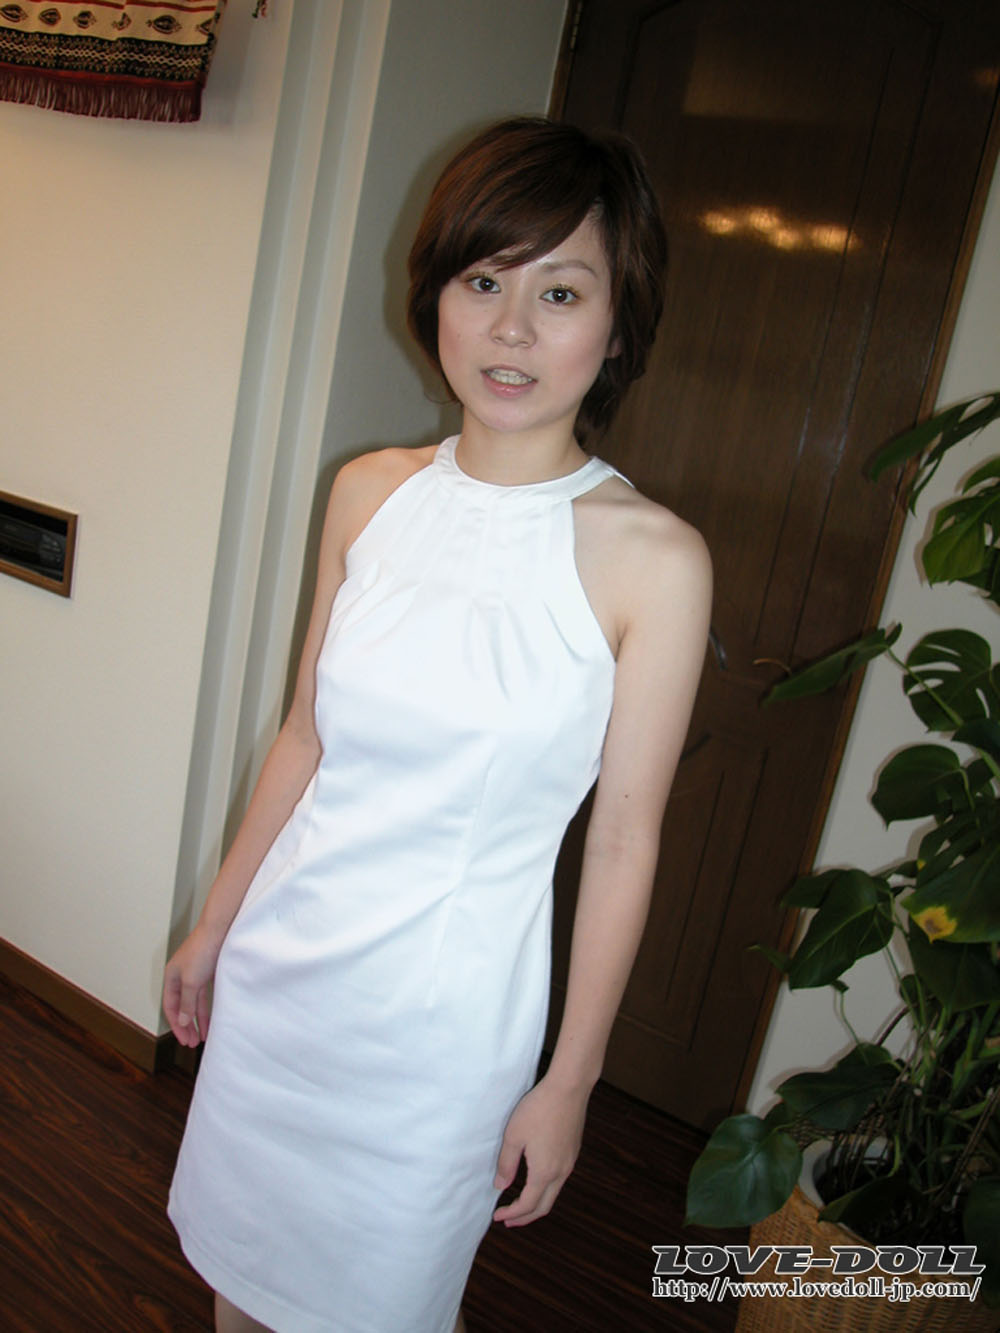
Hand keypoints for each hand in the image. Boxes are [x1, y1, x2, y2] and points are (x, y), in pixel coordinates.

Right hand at [162, 922, 224, 1047]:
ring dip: (198, 1020)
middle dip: (186, 1026)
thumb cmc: (202, 950)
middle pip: (182, 1006)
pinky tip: (213, 1018)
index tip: (183, 1040)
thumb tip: (183, 1021)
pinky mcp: (209, 971)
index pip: (170, 1006)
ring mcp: (195, 973)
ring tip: (203, 1036)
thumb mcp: (192, 981)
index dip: (176, 1024)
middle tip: (191, 1043)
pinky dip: (208, 1008)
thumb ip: (187, 1003)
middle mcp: (181, 975)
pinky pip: (206, 996)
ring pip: (195, 1002)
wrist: (220, 929)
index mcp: (171, 976)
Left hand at [492, 1074, 590, 1226]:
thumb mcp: (514, 1136)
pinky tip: (535, 1180)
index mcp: (544, 1172)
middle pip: (543, 1206)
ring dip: (536, 1203)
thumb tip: (501, 1186)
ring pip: (553, 1194)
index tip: (497, 1215)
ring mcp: (570, 1162)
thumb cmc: (538, 1109)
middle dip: (525, 1217)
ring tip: (520, 1203)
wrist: (568, 1088)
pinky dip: (545, 1189)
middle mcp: (561, 1172)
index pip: (527, 1205)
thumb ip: (507, 1164)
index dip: (512, 1213)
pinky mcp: (573, 1151)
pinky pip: (559, 1180)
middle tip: (508, 1220)